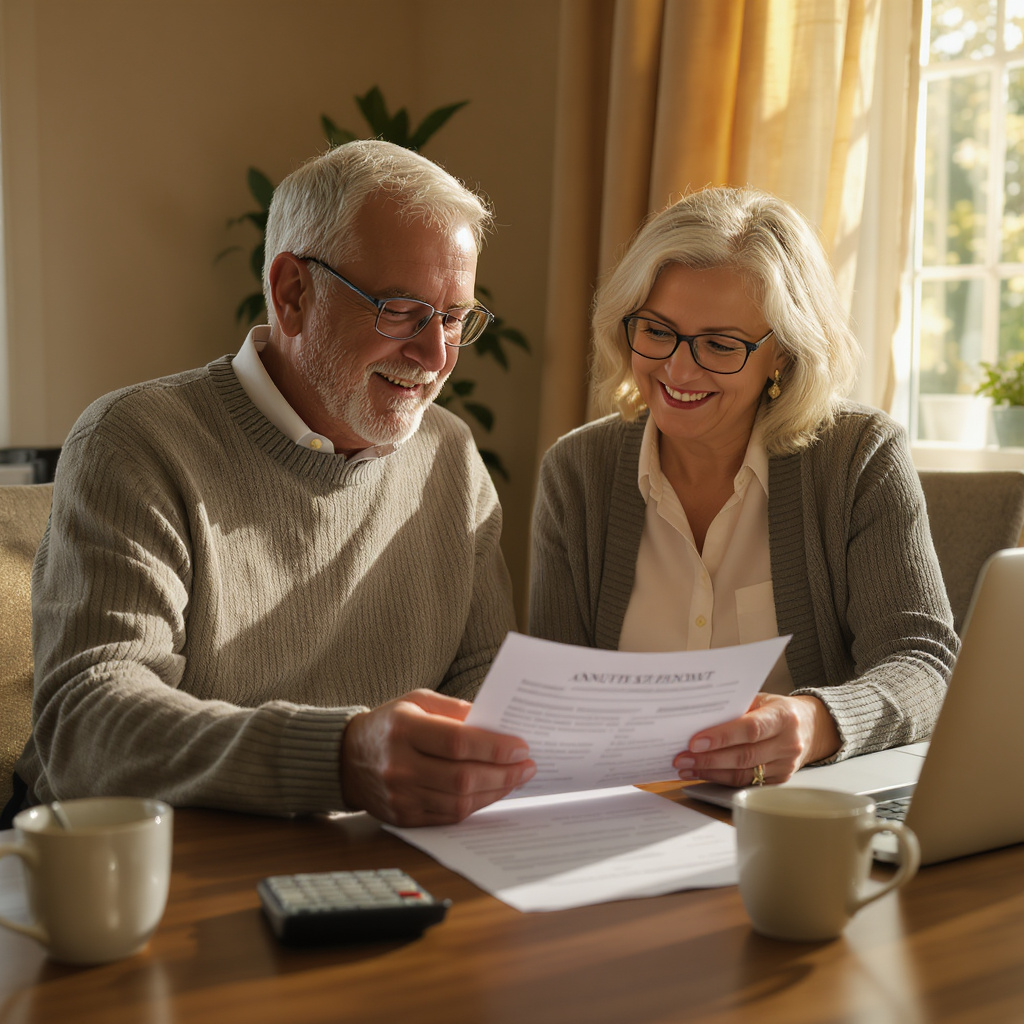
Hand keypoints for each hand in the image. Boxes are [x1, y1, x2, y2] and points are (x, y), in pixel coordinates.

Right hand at [340, 689, 535, 825]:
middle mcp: (399, 766)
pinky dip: (475, 805)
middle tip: (528, 766)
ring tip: (516, 779)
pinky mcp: (403, 817)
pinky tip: (492, 792)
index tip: (521, 746)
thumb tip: (494, 723)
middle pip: (461, 777)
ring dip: (495, 792)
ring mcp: (400, 796)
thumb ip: (454, 709)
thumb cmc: (389, 724)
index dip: (493, 747)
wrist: (345, 759)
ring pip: (458, 803)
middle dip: (503, 773)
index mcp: (403, 729)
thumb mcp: (417, 700)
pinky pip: (448, 817)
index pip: (456, 743)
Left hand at [673, 693, 840, 786]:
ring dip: (710, 772)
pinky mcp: (779, 781)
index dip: (721, 736)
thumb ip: (736, 707)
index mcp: (783, 717)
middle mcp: (788, 743)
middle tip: (682, 757)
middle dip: (708, 758)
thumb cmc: (778, 710)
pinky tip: (703, 773)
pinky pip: (746, 783)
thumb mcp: (762, 699)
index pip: (750, 729)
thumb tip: (699, 717)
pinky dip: (721, 779)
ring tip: (686, 767)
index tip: (695, 741)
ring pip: (743, 774)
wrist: (810, 728)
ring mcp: (785, 765)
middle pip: (743, 755)